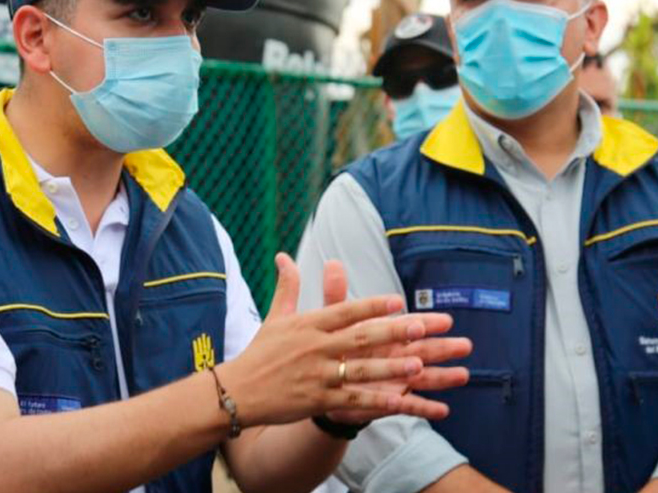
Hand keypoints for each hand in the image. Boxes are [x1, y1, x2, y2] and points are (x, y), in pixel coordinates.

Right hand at [218, 254, 470, 427]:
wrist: (236, 392)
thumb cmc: (259, 353)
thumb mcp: (274, 317)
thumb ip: (288, 287)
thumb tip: (283, 256)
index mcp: (308, 325)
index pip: (345, 311)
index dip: (372, 305)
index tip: (398, 300)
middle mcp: (314, 348)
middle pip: (359, 338)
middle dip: (392, 333)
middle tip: (421, 326)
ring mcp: (317, 376)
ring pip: (359, 371)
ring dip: (390, 368)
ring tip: (418, 365)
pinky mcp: (317, 401)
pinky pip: (351, 401)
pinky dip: (376, 401)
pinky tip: (399, 401)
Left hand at [317, 260, 470, 424]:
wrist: (320, 382)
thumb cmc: (332, 346)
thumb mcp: (332, 320)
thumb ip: (336, 295)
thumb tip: (332, 263)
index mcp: (386, 333)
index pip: (410, 325)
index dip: (427, 323)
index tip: (445, 321)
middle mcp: (397, 354)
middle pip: (424, 350)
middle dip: (444, 348)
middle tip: (464, 345)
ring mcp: (397, 378)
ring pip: (424, 376)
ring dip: (443, 377)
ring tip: (463, 375)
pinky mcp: (391, 400)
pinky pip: (410, 405)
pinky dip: (426, 408)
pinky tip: (443, 410)